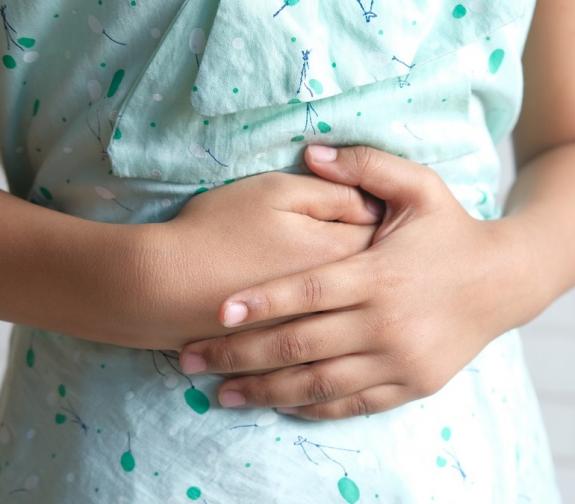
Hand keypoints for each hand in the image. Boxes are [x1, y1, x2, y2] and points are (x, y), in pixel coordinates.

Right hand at [128, 170, 381, 349]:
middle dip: (385, 266)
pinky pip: (333, 355)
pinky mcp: (295, 356)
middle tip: (381, 252)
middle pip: (381, 282)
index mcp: (342, 252)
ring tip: (361, 294)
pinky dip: (339, 344)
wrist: (163, 287)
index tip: (385, 210)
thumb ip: (333, 191)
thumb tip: (372, 203)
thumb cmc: (219, 229)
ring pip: (359, 322)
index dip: (388, 219)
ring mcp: (319, 332)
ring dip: (365, 307)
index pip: (387, 233)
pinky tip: (336, 333)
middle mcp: (341, 300)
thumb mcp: (276, 191)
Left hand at [179, 145, 531, 419]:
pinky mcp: (412, 383)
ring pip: (319, 383)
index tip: (216, 313)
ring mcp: (400, 359)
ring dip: (264, 390)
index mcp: (380, 274)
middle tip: (190, 358)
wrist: (506, 281)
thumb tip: (312, 150)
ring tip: (220, 393)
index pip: (307, 292)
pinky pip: (352, 403)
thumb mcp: (421, 186)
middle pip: (300, 344)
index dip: (259, 303)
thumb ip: (367, 165)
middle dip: (239, 355)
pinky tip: (278, 402)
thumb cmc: (454, 232)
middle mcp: (387, 323)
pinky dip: (312, 405)